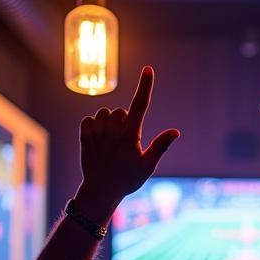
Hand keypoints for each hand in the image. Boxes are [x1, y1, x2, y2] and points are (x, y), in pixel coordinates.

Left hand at [77, 67, 178, 214]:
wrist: (100, 190)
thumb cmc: (128, 179)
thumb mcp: (148, 166)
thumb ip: (161, 146)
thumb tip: (176, 131)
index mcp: (130, 135)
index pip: (140, 104)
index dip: (146, 86)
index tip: (148, 69)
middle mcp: (112, 129)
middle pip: (122, 111)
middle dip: (126, 122)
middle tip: (127, 144)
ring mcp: (96, 130)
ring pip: (106, 113)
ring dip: (111, 123)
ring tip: (113, 142)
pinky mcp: (84, 133)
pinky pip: (90, 119)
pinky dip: (95, 126)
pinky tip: (100, 140)